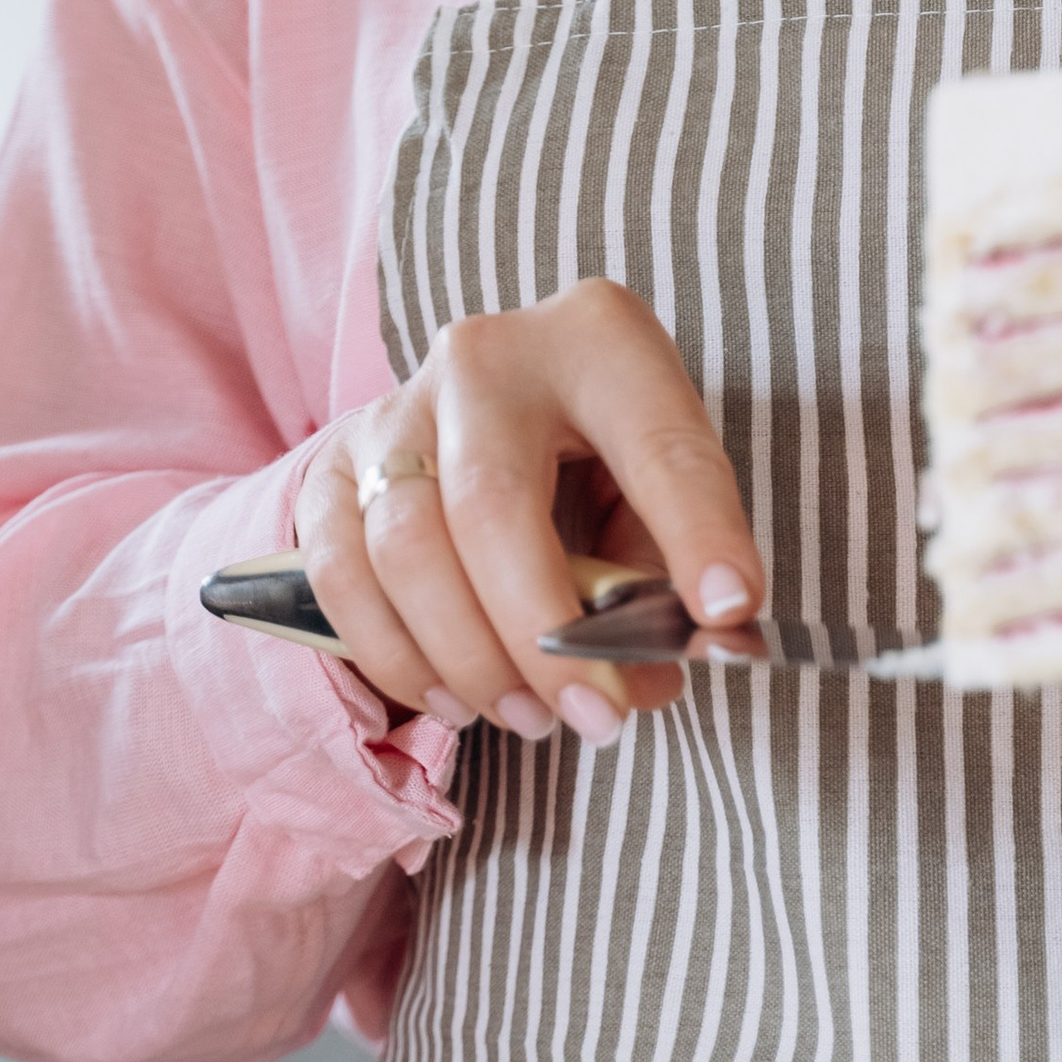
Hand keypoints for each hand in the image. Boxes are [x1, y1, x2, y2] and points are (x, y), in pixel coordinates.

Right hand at [297, 282, 766, 745]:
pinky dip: (395, 655)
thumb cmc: (593, 446)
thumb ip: (664, 569)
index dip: (697, 532)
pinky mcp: (334, 463)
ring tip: (529, 718)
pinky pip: (341, 574)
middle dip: (542, 634)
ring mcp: (395, 408)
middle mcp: (485, 358)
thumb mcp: (651, 480)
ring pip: (405, 547)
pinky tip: (452, 699)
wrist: (481, 400)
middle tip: (596, 719)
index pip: (657, 442)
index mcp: (597, 342)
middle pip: (492, 505)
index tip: (728, 614)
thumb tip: (654, 679)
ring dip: (468, 657)